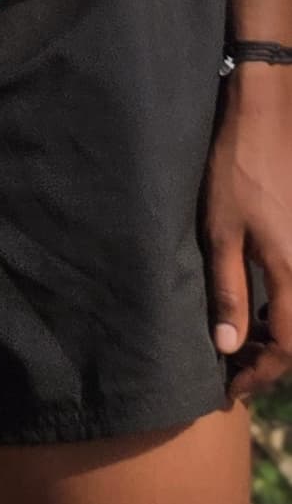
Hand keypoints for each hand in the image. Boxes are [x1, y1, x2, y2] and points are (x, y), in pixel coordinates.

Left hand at [205, 66, 291, 398]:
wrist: (263, 117)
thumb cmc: (235, 171)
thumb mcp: (219, 233)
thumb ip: (227, 291)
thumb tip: (228, 346)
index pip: (285, 346)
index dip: (258, 372)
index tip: (230, 386)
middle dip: (270, 358)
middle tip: (234, 366)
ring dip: (278, 332)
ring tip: (242, 338)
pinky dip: (283, 304)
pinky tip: (259, 301)